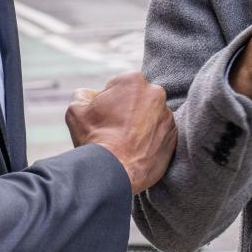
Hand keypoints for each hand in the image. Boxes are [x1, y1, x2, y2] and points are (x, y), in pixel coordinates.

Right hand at [65, 72, 176, 194]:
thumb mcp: (77, 109)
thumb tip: (92, 95)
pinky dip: (150, 140)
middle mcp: (156, 93)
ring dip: (140, 125)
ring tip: (125, 143)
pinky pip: (160, 134)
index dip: (107, 101)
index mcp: (133, 80)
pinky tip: (136, 150)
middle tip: (114, 130)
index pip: (118, 86)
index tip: (103, 117)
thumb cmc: (94, 138)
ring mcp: (168, 115)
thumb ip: (85, 94)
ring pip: (150, 116)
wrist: (113, 172)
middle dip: (127, 110)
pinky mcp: (174, 136)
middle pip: (137, 99)